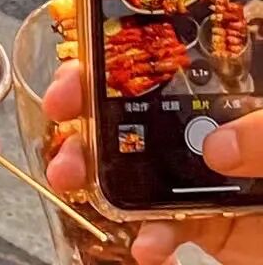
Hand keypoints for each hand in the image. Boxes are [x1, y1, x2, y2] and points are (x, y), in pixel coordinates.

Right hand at [45, 61, 262, 263]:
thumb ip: (260, 135)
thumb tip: (217, 145)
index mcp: (220, 89)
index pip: (151, 60)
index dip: (103, 64)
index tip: (71, 83)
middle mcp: (201, 126)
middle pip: (127, 112)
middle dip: (83, 123)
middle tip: (62, 136)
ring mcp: (197, 175)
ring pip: (132, 168)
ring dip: (96, 178)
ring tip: (75, 186)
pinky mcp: (206, 220)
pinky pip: (164, 226)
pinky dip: (149, 240)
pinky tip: (147, 247)